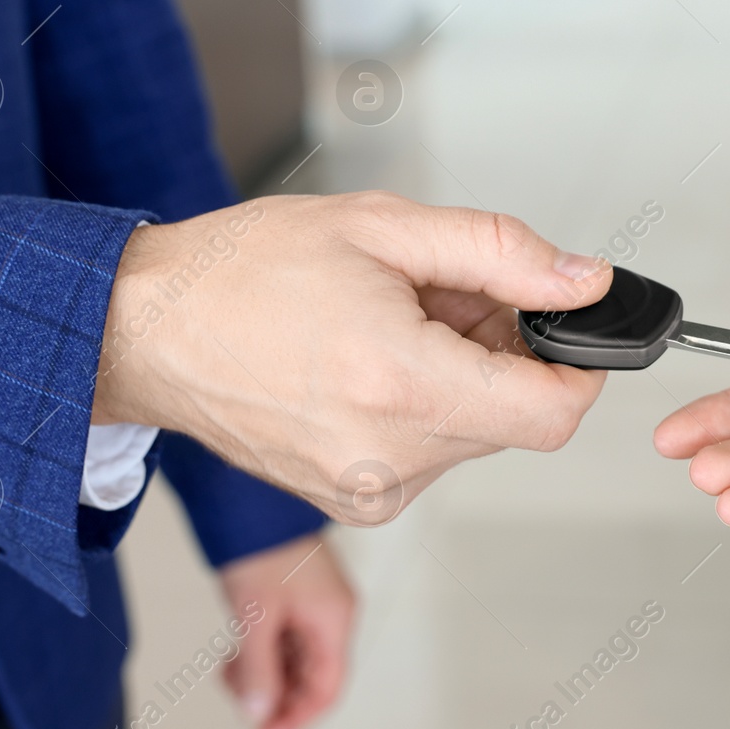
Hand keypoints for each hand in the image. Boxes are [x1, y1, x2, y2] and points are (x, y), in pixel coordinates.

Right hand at [93, 192, 610, 521]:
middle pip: (514, 419)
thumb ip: (502, 253)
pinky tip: (370, 362)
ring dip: (461, 377)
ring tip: (390, 323)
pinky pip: (430, 453)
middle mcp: (389, 458)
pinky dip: (425, 406)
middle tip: (441, 296)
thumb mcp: (384, 226)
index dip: (578, 366)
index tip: (559, 324)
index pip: (553, 414)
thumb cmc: (244, 271)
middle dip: (504, 353)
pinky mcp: (353, 501)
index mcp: (401, 386)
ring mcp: (368, 491)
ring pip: (474, 435)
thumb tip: (584, 281)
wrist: (145, 331)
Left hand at [219, 533, 355, 728]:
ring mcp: (314, 607)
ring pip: (294, 661)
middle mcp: (331, 617)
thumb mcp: (255, 616)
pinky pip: (284, 641)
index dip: (296, 718)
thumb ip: (258, 669)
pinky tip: (233, 653)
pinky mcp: (296, 598)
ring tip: (228, 672)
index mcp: (334, 622)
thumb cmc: (261, 552)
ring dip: (263, 675)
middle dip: (275, 695)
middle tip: (237, 700)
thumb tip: (257, 714)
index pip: (326, 690)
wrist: (250, 500)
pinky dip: (260, 654)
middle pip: (311, 678)